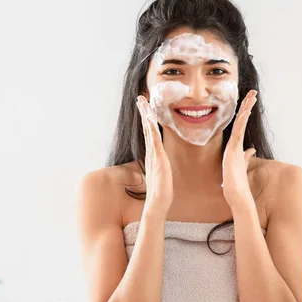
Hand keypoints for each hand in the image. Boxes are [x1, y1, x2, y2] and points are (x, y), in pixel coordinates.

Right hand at [136, 95, 173, 215]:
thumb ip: (160, 167)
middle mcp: (151, 153)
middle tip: (139, 98)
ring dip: (145, 116)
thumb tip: (161, 165)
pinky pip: (153, 140)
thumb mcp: (162, 175)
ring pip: (148, 131)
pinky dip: (151, 128)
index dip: (146, 119)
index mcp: (153, 155)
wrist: (158, 203)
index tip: (144, 107)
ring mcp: (153, 155)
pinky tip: (150, 118)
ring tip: (142, 102)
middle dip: (143, 112)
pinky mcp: (157, 159)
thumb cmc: (161, 192)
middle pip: (146, 128)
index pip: (149, 133)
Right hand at [222, 89, 256, 209]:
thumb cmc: (238, 184)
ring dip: (246, 108)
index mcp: (236, 147)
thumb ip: (246, 156)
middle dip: (247, 105)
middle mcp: (233, 144)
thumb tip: (251, 149)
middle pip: (240, 120)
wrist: (236, 195)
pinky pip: (238, 132)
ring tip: (253, 96)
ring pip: (239, 123)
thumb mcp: (243, 166)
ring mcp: (232, 147)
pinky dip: (242, 121)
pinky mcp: (232, 150)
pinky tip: (247, 111)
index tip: (252, 100)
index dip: (246, 112)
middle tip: (253, 92)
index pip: (242, 125)